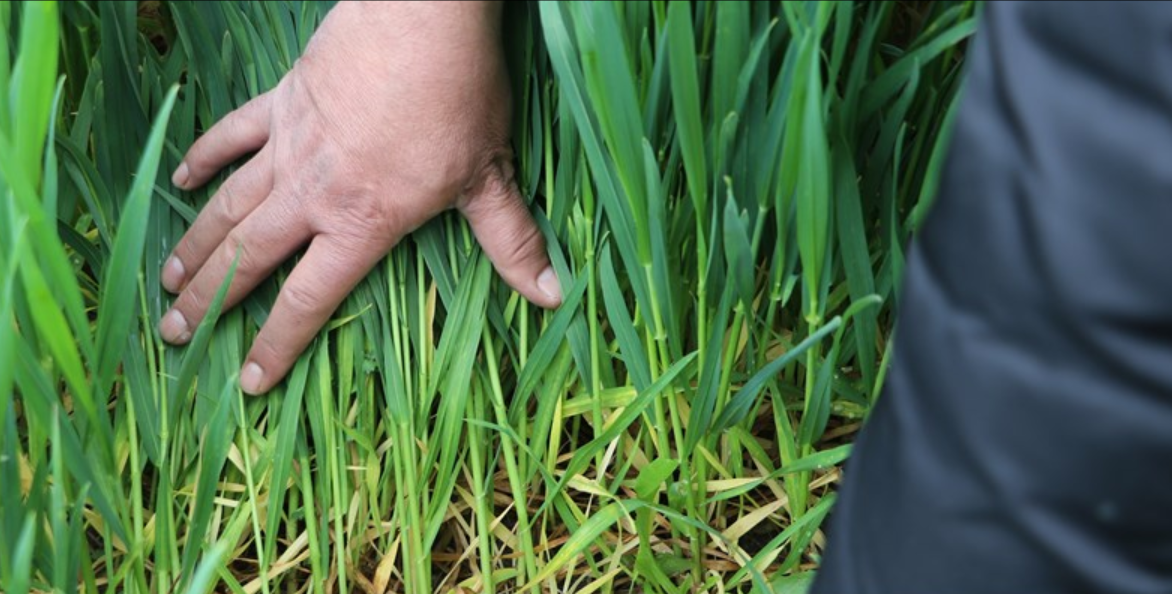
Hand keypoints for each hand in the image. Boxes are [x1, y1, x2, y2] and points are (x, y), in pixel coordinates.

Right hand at [159, 1, 560, 393]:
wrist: (421, 17)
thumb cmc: (459, 98)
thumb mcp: (491, 176)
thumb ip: (512, 241)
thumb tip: (552, 296)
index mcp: (361, 223)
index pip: (309, 299)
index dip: (277, 345)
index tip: (248, 383)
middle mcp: (313, 193)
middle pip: (249, 258)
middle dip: (210, 303)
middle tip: (174, 335)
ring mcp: (291, 146)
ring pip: (229, 204)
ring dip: (195, 244)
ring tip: (166, 280)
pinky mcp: (282, 101)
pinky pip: (231, 134)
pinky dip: (204, 156)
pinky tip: (181, 178)